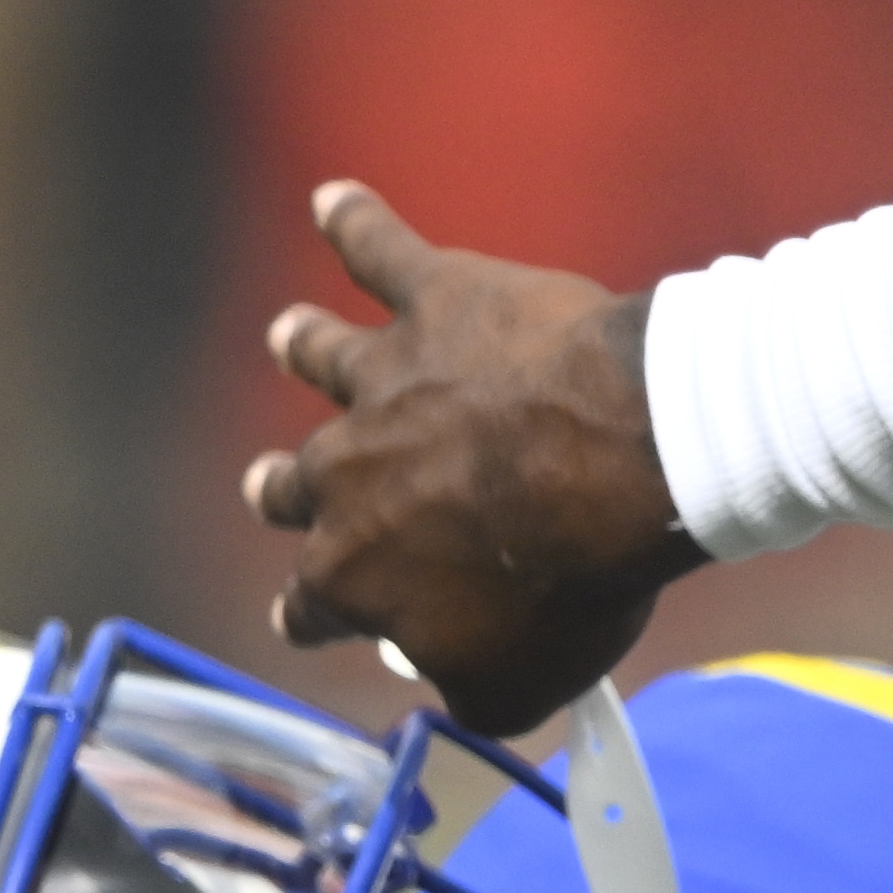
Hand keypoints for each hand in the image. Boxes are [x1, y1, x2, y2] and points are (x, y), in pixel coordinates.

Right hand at [241, 183, 697, 730]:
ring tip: (289, 333)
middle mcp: (346, 469)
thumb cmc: (572, 580)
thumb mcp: (522, 681)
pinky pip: (382, 250)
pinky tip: (336, 200)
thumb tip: (458, 689)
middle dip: (284, 490)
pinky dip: (355, 221)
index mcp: (354, 570)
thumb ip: (472, 692)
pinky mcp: (439, 300)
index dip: (314, 615)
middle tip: (271, 482)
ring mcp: (386, 376)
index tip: (309, 617)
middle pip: (300, 483)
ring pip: (325, 360)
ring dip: (306, 349)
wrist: (622, 459)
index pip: (313, 604)